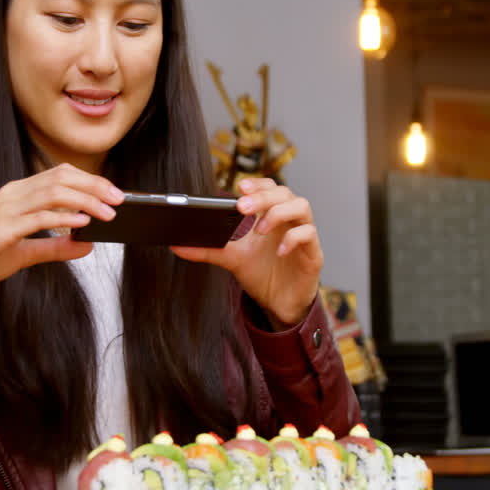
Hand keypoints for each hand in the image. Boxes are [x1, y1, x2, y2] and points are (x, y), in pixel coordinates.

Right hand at [0, 164, 124, 299]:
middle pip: (61, 177)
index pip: (60, 175)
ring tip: (108, 213)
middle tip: (120, 200)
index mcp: (17, 193)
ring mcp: (5, 209)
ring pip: (53, 192)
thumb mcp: (25, 252)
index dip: (90, 180)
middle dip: (95, 186)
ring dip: (86, 201)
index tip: (114, 193)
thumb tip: (88, 245)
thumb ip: (56, 247)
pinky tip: (82, 223)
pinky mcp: (1, 229)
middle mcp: (12, 194)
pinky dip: (64, 217)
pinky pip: (38, 217)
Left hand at [171, 178, 322, 329]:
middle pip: (285, 193)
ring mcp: (304, 235)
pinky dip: (293, 238)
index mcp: (271, 216)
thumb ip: (207, 250)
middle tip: (242, 207)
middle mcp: (289, 221)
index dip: (257, 184)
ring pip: (302, 206)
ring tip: (260, 229)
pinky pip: (310, 235)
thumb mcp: (232, 259)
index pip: (270, 187)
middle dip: (263, 196)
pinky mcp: (313, 254)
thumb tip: (176, 245)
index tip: (239, 187)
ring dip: (279, 213)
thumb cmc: (262, 275)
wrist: (280, 305)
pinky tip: (278, 250)